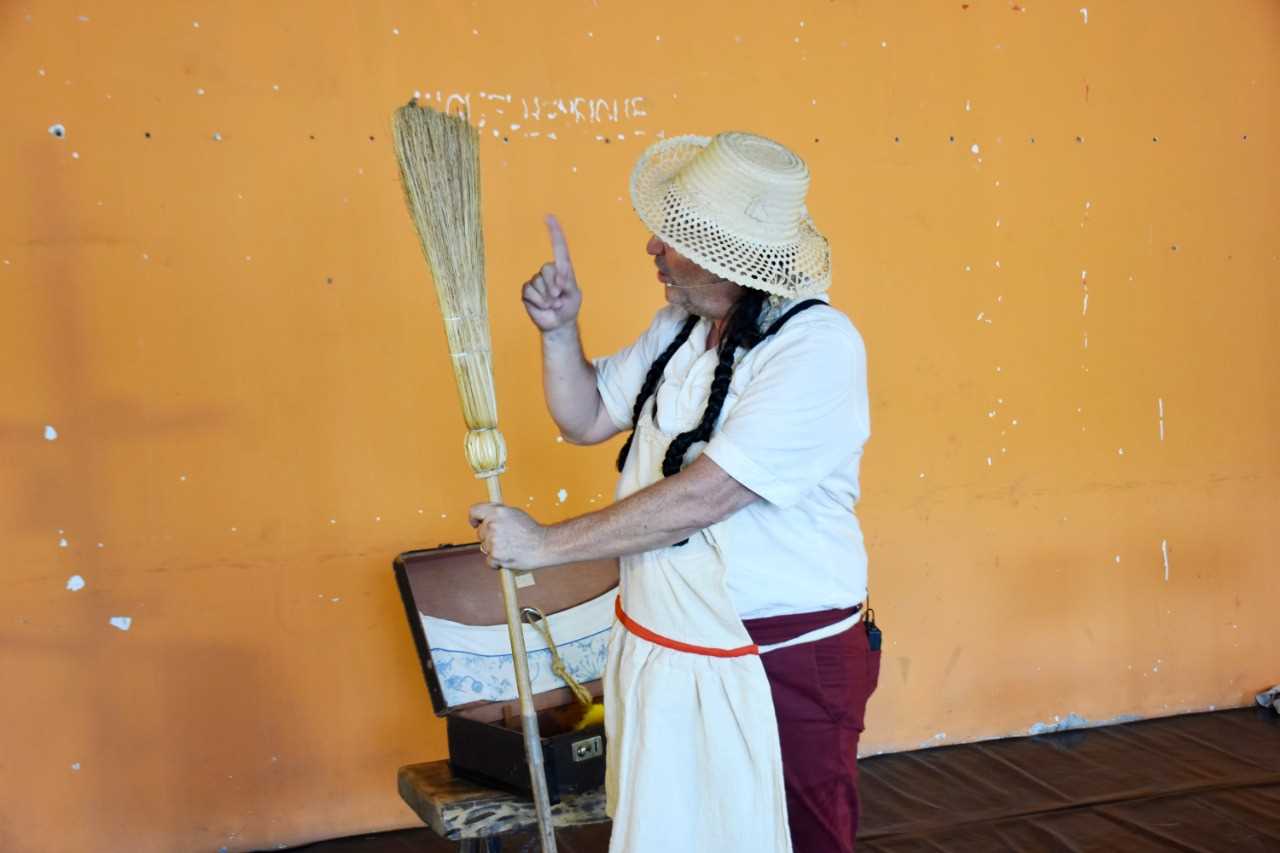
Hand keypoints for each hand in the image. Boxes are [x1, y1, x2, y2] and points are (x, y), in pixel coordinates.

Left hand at [469, 503, 556, 570]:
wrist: (543, 545)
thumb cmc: (532, 531)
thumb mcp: (514, 513)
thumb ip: (498, 514)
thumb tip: (487, 517)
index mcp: (497, 512)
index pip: (474, 511)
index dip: (474, 518)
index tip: (475, 523)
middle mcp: (493, 524)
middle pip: (480, 532)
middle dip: (489, 536)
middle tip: (504, 539)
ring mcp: (493, 541)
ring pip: (484, 547)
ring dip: (494, 549)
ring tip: (510, 547)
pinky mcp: (495, 555)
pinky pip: (489, 561)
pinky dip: (497, 562)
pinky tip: (509, 556)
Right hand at [521, 214, 581, 333]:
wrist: (558, 324)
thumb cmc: (568, 307)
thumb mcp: (574, 294)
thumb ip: (567, 282)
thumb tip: (557, 278)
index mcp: (563, 269)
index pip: (559, 248)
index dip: (554, 233)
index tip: (549, 217)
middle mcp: (548, 272)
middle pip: (548, 270)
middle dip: (554, 286)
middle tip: (559, 299)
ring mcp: (536, 280)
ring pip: (538, 282)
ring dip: (547, 297)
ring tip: (552, 305)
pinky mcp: (527, 291)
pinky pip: (529, 291)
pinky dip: (538, 301)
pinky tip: (542, 306)